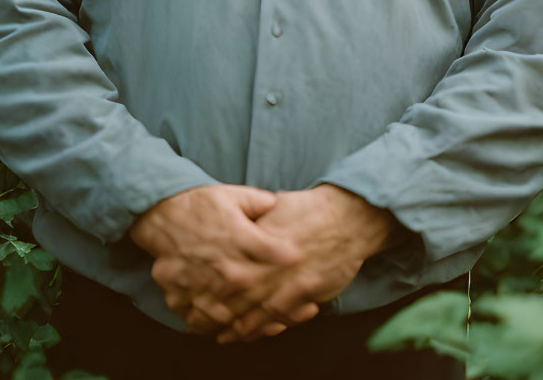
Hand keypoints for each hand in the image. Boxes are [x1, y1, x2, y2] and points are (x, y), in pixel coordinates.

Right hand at [129, 184, 304, 335]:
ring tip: (267, 318)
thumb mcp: (233, 195)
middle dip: (279, 294)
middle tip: (293, 296)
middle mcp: (226, 269)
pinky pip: (204, 324)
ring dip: (252, 318)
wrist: (161, 215)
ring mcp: (205, 290)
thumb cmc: (200, 205)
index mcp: (242, 240)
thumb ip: (261, 202)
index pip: (278, 255)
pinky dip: (218, 326)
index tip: (301, 260)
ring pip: (236, 316)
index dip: (292, 258)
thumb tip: (282, 205)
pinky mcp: (185, 301)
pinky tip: (229, 324)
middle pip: (262, 293)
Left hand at [215, 184, 397, 343]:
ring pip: (254, 311)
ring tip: (220, 335)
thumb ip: (253, 221)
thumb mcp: (275, 206)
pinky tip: (250, 334)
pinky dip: (263, 328)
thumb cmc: (310, 209)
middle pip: (235, 294)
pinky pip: (279, 317)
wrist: (347, 218)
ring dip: (235, 326)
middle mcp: (270, 262)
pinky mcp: (305, 293)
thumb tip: (232, 229)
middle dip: (215, 312)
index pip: (227, 266)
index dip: (208, 284)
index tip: (194, 294)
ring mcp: (288, 280)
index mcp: (260, 238)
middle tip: (198, 322)